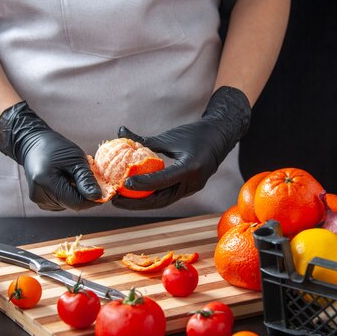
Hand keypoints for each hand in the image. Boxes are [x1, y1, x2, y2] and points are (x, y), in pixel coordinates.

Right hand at [0, 101, 100, 210]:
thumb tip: (98, 197)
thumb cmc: (55, 147)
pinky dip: (68, 193)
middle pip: (73, 204)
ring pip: (68, 205)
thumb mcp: (75, 159)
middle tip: (85, 176)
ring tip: (71, 175)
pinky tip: (64, 180)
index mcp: (46, 183)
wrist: (32, 144)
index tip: (103, 190)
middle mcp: (39, 196)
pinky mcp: (40, 201)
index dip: (92, 199)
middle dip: (84, 193)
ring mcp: (38, 200)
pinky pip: (61, 203)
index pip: (76, 203)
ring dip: (76, 193)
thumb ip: (86, 179)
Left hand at [112, 86, 250, 209]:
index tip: (124, 184)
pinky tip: (133, 194)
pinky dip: (150, 196)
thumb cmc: (196, 133)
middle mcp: (193, 182)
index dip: (143, 184)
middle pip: (161, 199)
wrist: (221, 137)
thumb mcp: (170, 136)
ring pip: (163, 201)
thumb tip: (121, 132)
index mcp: (191, 167)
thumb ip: (145, 140)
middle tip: (115, 200)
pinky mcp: (189, 189)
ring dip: (141, 203)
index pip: (163, 180)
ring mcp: (192, 188)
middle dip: (136, 203)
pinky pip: (167, 196)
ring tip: (120, 200)